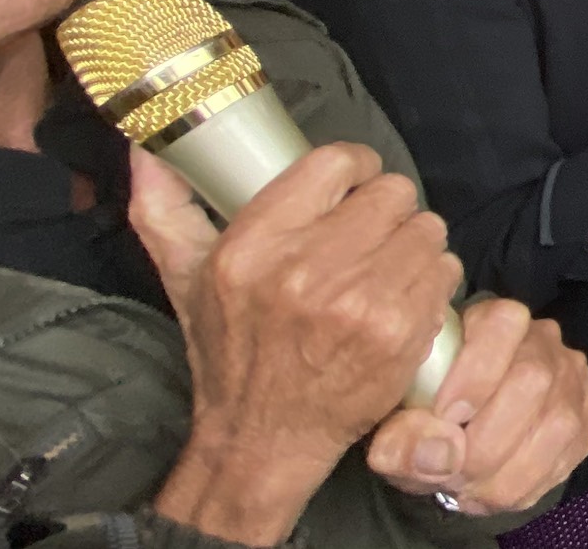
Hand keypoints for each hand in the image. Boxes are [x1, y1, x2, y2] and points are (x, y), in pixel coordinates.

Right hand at [133, 145, 462, 545]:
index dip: (355, 168)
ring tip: (386, 267)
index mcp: (253, 246)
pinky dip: (430, 279)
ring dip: (412, 243)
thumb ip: (163, 206)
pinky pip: (443, 269)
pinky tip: (402, 296)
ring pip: (425, 227)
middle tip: (370, 234)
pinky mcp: (398, 332)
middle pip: (392, 192)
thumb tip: (144, 149)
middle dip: (386, 209)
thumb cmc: (228, 351)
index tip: (354, 183)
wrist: (262, 437)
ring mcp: (359, 302)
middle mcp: (306, 269)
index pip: (336, 163)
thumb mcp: (184, 276)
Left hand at [365, 298, 587, 516]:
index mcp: (490, 320)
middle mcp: (541, 340)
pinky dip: (525, 486)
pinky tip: (491, 492)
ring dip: (506, 473)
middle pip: (533, 380)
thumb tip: (439, 454)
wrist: (462, 438)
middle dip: (487, 442)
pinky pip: (569, 455)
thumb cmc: (427, 416)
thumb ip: (401, 438)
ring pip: (558, 423)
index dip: (476, 373)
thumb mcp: (396, 424)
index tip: (443, 418)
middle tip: (450, 474)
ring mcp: (572, 377)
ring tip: (467, 489)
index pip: (503, 323)